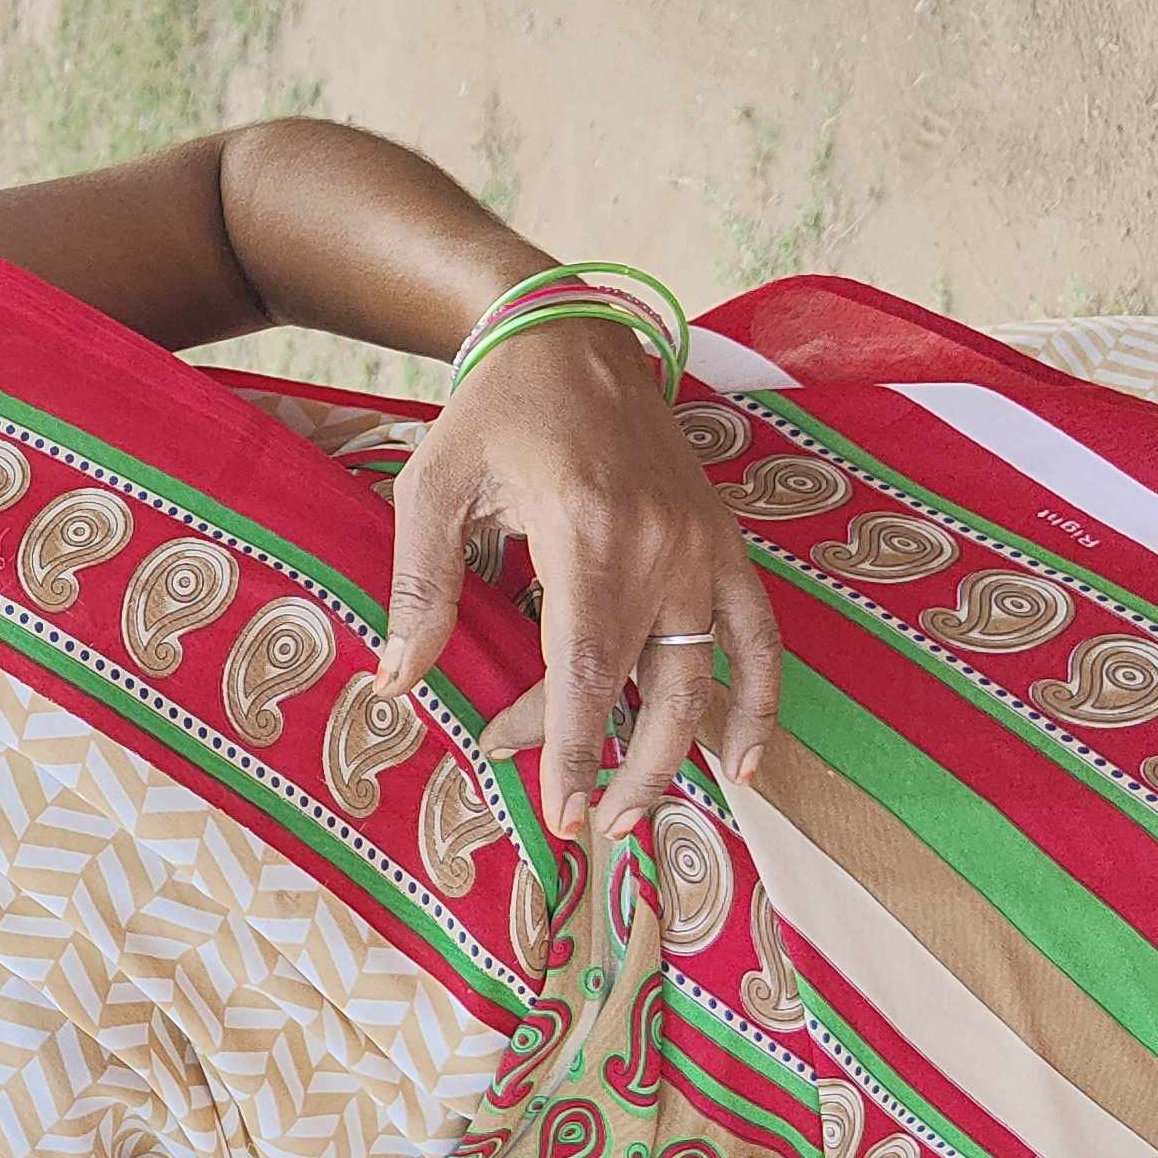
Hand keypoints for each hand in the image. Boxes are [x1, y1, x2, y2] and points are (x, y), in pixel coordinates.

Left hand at [371, 318, 783, 842]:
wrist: (570, 334)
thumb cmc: (491, 413)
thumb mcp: (434, 487)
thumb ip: (421, 589)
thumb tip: (398, 684)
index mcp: (589, 533)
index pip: (585, 670)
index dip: (574, 749)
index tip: (561, 815)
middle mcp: (662, 547)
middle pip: (642, 688)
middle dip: (614, 767)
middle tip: (581, 823)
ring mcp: (703, 547)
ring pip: (702, 677)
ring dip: (674, 755)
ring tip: (635, 815)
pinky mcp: (724, 542)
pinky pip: (758, 636)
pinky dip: (760, 702)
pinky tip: (740, 764)